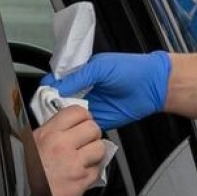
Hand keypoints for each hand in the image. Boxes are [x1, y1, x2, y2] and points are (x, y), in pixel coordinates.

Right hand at [33, 107, 106, 195]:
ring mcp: (73, 164)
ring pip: (100, 148)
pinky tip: (80, 173)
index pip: (77, 112)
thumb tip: (66, 125)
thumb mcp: (27, 145)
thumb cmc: (19, 175)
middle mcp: (62, 146)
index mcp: (47, 134)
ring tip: (84, 158)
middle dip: (91, 135)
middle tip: (84, 141)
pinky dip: (92, 171)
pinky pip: (98, 170)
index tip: (81, 123)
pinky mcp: (81, 182)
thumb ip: (49, 133)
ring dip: (95, 153)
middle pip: (93, 128)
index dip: (82, 117)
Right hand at [42, 51, 170, 129]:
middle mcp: (83, 90)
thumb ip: (78, 76)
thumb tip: (56, 86)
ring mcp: (90, 105)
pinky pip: (83, 125)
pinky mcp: (99, 119)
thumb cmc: (131, 70)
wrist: (153, 85)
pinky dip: (77, 127)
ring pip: (69, 114)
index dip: (49, 88)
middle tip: (48, 109)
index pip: (57, 81)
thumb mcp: (101, 68)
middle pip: (59, 99)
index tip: (43, 95)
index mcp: (81, 74)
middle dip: (52, 104)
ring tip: (59, 118)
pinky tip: (72, 127)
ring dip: (63, 117)